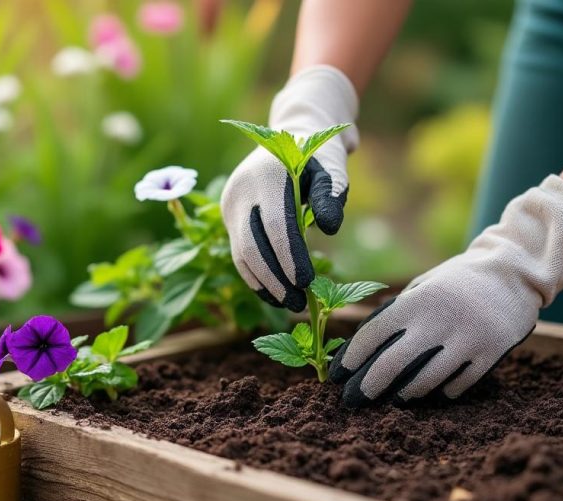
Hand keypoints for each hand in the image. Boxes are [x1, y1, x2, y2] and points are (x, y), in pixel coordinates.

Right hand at [222, 65, 357, 311]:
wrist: (292, 134)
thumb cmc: (319, 155)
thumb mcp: (333, 167)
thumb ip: (332, 195)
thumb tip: (329, 229)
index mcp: (266, 174)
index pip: (275, 225)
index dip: (290, 258)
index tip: (307, 284)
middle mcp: (240, 189)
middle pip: (251, 244)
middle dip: (275, 278)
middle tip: (299, 304)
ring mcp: (230, 204)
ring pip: (241, 253)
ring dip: (264, 283)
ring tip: (290, 304)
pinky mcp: (229, 216)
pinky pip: (239, 252)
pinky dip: (255, 276)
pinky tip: (275, 294)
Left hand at [329, 175, 562, 404]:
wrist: (515, 272)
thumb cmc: (458, 281)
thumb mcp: (425, 286)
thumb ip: (399, 311)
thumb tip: (363, 345)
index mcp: (418, 300)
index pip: (374, 333)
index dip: (352, 357)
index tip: (337, 373)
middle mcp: (439, 320)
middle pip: (393, 364)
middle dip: (369, 386)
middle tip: (354, 400)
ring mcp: (467, 339)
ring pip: (426, 381)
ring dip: (405, 394)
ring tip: (394, 399)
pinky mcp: (491, 354)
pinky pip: (460, 385)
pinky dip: (443, 392)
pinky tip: (433, 394)